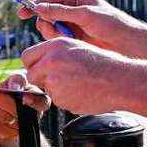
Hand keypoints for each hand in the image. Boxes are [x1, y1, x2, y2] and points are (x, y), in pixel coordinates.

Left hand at [0, 70, 48, 140]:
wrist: (7, 106)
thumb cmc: (15, 90)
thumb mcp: (18, 81)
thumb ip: (17, 80)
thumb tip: (14, 87)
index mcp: (40, 102)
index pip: (41, 103)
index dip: (33, 101)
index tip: (24, 98)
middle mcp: (32, 118)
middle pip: (15, 110)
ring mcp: (20, 128)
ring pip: (4, 119)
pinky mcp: (8, 134)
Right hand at [21, 0, 145, 55]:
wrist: (127, 43)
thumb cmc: (111, 23)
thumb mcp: (85, 15)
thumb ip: (61, 11)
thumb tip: (39, 7)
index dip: (34, 5)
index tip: (22, 13)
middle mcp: (71, 10)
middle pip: (45, 15)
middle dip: (46, 23)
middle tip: (54, 30)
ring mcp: (71, 25)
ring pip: (50, 29)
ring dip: (53, 34)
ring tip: (69, 37)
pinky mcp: (73, 39)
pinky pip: (57, 39)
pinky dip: (60, 41)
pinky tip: (72, 43)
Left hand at [22, 38, 146, 115]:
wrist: (118, 80)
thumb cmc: (102, 64)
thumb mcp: (77, 48)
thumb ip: (55, 54)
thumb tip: (40, 63)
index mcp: (55, 45)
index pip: (27, 56)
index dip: (34, 65)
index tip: (42, 70)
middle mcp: (51, 61)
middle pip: (31, 74)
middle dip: (41, 80)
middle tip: (61, 80)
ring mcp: (54, 80)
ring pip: (45, 89)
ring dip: (57, 90)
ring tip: (79, 84)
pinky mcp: (60, 97)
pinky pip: (57, 100)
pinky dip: (67, 99)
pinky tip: (82, 92)